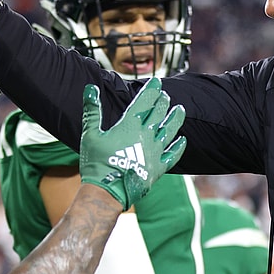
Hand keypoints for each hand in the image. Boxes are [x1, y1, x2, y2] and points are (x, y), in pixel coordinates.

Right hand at [79, 78, 185, 210]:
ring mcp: (154, 152)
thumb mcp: (90, 134)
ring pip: (170, 131)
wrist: (107, 191)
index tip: (157, 82)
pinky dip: (179, 147)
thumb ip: (92, 110)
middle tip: (165, 95)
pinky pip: (173, 155)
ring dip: (175, 119)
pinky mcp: (158, 168)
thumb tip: (91, 88)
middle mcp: (146, 136)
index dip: (152, 90)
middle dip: (163, 102)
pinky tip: (183, 140)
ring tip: (180, 110)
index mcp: (130, 126)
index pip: (144, 101)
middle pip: (158, 114)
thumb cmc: (96, 162)